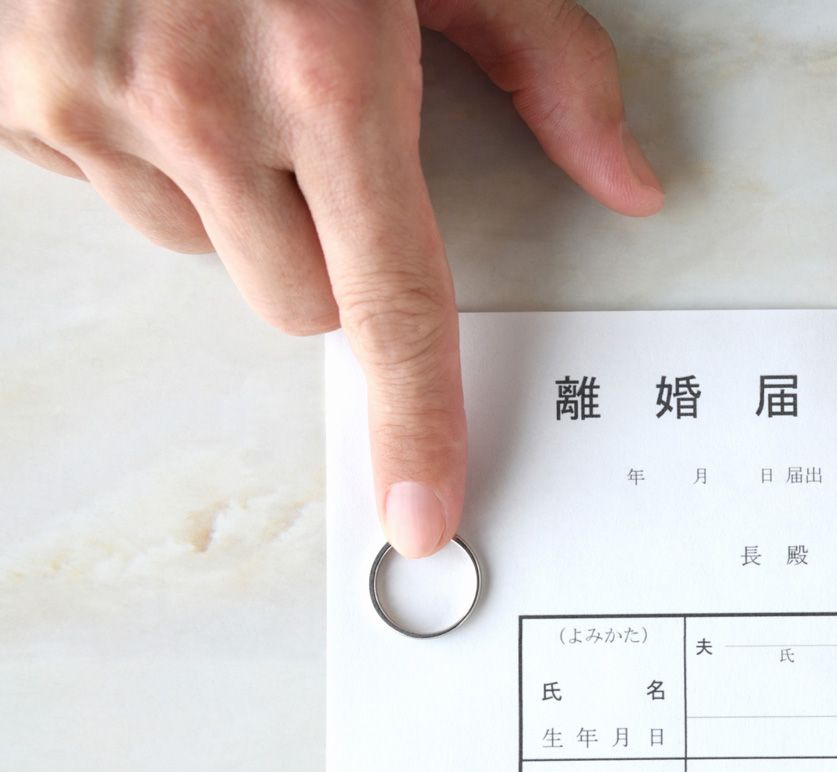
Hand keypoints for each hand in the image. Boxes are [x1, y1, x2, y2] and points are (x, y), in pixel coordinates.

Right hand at [0, 0, 662, 555]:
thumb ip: (550, 66)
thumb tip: (631, 184)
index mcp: (329, 72)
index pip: (392, 306)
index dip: (416, 420)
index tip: (422, 508)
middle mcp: (200, 105)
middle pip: (299, 303)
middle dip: (328, 252)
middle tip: (319, 136)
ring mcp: (88, 103)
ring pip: (203, 253)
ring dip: (232, 196)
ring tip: (226, 66)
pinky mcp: (8, 99)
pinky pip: (103, 196)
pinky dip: (141, 155)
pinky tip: (150, 56)